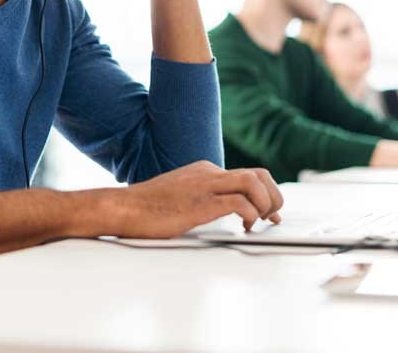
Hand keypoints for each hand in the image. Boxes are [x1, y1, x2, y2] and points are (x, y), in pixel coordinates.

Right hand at [111, 161, 283, 236]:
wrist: (123, 208)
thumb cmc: (147, 207)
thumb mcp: (180, 195)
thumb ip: (201, 197)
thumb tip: (222, 210)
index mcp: (205, 171)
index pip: (248, 174)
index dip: (267, 193)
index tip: (270, 213)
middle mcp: (208, 173)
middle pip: (258, 173)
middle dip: (274, 196)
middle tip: (272, 217)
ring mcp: (204, 186)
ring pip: (253, 182)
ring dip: (266, 203)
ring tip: (261, 221)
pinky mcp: (199, 204)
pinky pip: (238, 202)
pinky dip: (250, 214)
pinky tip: (244, 227)